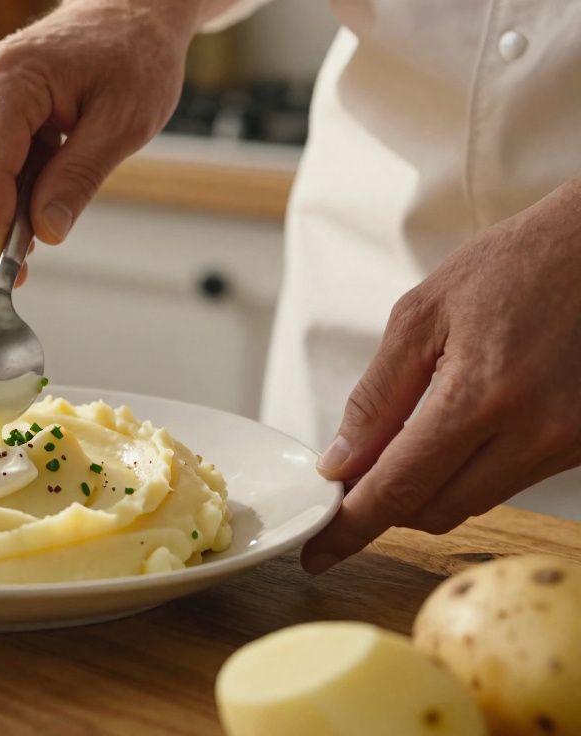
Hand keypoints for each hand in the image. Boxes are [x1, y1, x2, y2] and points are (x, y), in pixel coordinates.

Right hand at [0, 0, 200, 282]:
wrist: (128, 13)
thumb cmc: (133, 55)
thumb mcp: (124, 122)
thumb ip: (79, 177)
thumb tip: (46, 232)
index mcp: (10, 81)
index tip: (0, 273)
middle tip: (37, 257)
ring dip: (8, 206)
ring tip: (59, 196)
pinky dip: (12, 186)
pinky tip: (48, 178)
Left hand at [304, 179, 580, 572]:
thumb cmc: (515, 265)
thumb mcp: (422, 315)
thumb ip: (376, 397)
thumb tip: (340, 463)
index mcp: (481, 397)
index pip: (397, 490)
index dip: (350, 528)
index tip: (317, 552)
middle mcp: (534, 433)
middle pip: (433, 511)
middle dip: (384, 504)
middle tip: (354, 476)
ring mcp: (568, 445)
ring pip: (472, 503)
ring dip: (428, 488)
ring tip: (405, 443)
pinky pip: (510, 482)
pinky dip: (471, 472)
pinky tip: (460, 432)